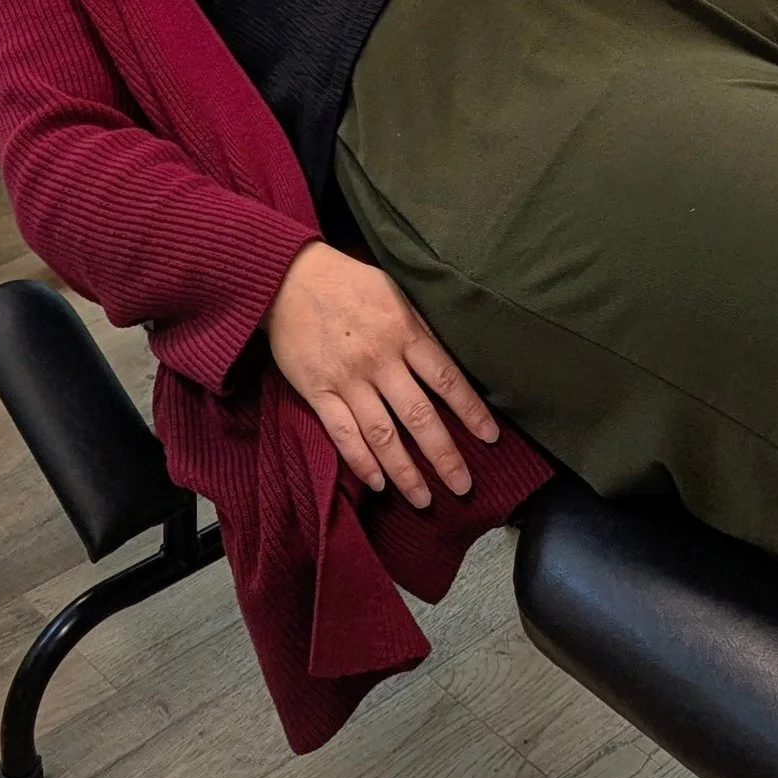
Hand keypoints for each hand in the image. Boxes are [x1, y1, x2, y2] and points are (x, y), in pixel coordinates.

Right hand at [263, 241, 499, 505]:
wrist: (288, 278)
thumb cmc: (347, 282)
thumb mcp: (394, 293)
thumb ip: (419, 330)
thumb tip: (444, 366)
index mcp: (403, 331)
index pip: (446, 379)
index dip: (470, 411)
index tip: (490, 437)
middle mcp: (379, 360)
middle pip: (418, 416)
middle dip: (444, 455)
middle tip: (462, 486)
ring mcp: (347, 379)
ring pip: (382, 435)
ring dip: (405, 472)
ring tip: (423, 499)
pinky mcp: (317, 391)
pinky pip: (342, 434)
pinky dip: (361, 462)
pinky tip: (377, 483)